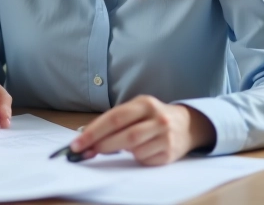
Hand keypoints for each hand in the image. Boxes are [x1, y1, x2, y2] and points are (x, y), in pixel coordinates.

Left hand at [69, 95, 214, 165]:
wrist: (186, 125)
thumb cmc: (151, 117)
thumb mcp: (136, 109)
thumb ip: (114, 121)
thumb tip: (86, 137)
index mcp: (145, 103)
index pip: (115, 118)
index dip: (94, 132)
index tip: (77, 143)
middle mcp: (158, 118)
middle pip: (125, 136)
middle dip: (101, 145)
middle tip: (85, 152)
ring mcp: (166, 137)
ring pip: (135, 150)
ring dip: (120, 151)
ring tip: (117, 147)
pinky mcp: (169, 154)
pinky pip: (144, 159)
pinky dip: (135, 157)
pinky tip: (138, 151)